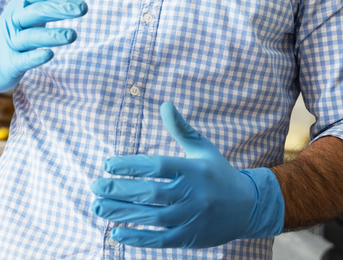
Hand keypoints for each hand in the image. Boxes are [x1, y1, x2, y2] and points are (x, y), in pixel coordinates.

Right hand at [0, 0, 87, 99]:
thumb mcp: (30, 7)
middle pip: (37, 11)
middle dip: (60, 9)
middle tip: (84, 8)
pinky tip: (50, 55)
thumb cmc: (13, 31)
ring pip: (31, 37)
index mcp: (23, 5)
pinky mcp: (9, 63)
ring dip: (52, 35)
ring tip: (73, 35)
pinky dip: (35, 57)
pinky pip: (22, 60)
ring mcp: (11, 42)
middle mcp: (15, 20)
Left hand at [90, 102, 283, 247]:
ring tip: (97, 207)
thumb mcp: (202, 148)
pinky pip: (159, 239)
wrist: (248, 207)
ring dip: (121, 213)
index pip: (156, 166)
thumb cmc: (217, 173)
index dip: (130, 165)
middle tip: (94, 187)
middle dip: (118, 190)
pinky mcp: (189, 238)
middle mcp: (192, 194)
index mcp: (193, 169)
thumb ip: (181, 128)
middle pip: (149, 192)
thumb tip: (164, 104)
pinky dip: (137, 238)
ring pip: (150, 216)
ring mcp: (191, 218)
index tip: (108, 164)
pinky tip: (116, 232)